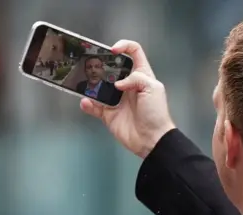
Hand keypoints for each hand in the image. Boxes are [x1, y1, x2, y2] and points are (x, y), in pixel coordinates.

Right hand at [80, 40, 175, 157]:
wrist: (152, 139)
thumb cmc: (157, 114)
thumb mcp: (153, 88)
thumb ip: (136, 78)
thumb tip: (117, 83)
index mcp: (141, 76)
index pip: (134, 53)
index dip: (124, 46)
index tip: (113, 50)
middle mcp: (128, 85)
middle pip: (111, 68)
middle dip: (101, 64)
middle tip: (92, 64)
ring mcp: (117, 99)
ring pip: (99, 86)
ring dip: (91, 84)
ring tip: (85, 82)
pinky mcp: (109, 113)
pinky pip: (94, 106)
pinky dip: (87, 104)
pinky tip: (86, 102)